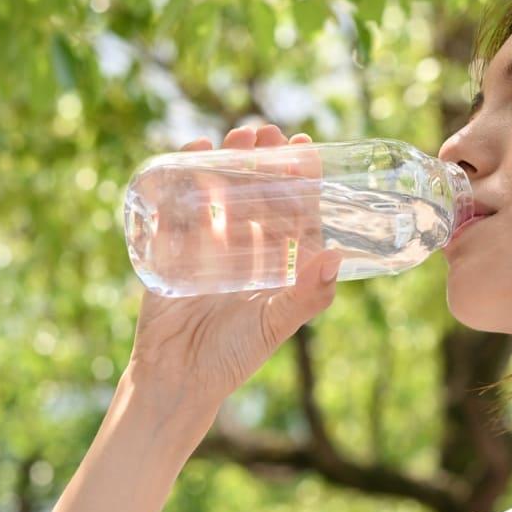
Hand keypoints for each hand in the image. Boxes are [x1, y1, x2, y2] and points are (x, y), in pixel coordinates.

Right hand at [126, 124, 341, 425]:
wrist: (176, 379)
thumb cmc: (233, 357)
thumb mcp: (275, 324)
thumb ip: (308, 295)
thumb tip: (338, 255)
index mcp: (278, 267)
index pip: (295, 215)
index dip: (302, 181)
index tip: (306, 146)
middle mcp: (247, 253)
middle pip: (259, 196)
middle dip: (264, 163)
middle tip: (265, 131)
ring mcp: (209, 248)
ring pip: (223, 195)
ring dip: (229, 164)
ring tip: (235, 136)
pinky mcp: (173, 250)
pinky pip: (181, 205)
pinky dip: (186, 177)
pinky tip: (194, 150)